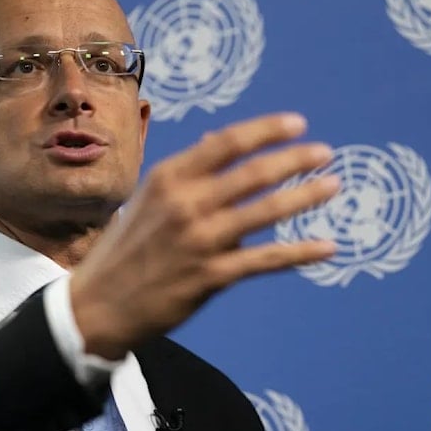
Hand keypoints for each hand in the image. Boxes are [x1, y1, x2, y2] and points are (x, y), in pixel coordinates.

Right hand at [69, 113, 338, 358]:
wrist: (97, 306)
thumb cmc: (126, 250)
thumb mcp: (147, 199)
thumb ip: (186, 172)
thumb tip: (217, 141)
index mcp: (169, 178)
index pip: (227, 143)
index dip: (267, 130)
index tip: (298, 124)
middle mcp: (185, 204)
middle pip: (253, 173)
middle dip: (295, 159)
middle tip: (326, 153)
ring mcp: (200, 240)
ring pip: (266, 211)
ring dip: (305, 196)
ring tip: (333, 186)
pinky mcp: (211, 276)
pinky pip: (266, 259)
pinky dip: (300, 252)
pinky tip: (327, 246)